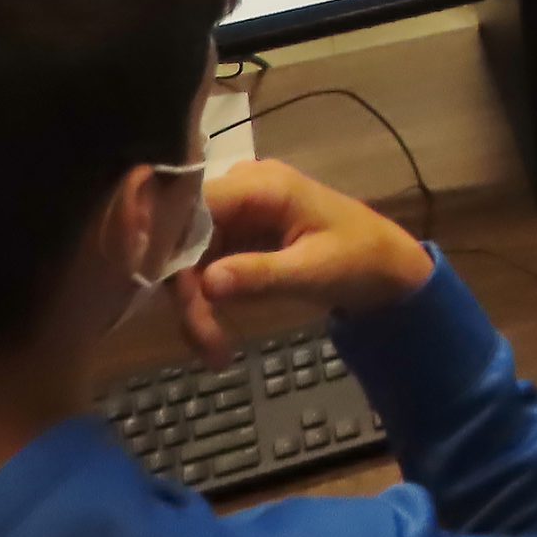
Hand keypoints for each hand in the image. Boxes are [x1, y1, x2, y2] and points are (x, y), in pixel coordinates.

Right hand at [170, 160, 433, 367]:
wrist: (385, 268)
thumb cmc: (359, 258)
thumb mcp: (314, 270)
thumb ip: (260, 274)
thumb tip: (206, 282)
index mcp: (262, 184)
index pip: (191, 203)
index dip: (161, 240)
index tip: (150, 285)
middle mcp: (241, 190)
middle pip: (183, 235)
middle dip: (185, 292)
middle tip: (204, 343)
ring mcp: (236, 214)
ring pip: (187, 258)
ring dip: (194, 307)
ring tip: (215, 352)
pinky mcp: (235, 238)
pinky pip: (203, 267)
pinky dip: (205, 304)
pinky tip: (215, 341)